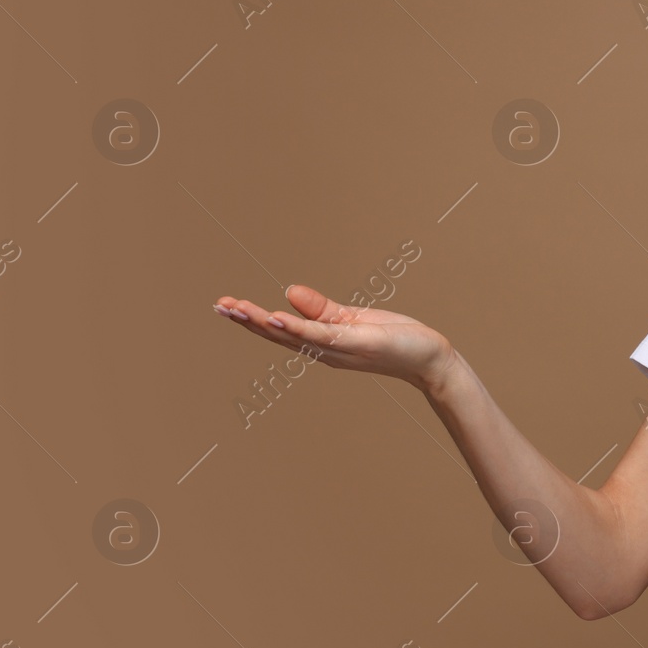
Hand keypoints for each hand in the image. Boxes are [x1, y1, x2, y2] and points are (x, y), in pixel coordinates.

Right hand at [213, 284, 461, 392]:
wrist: (429, 357)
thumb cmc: (393, 339)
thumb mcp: (351, 318)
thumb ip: (320, 308)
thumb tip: (289, 290)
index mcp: (322, 343)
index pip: (280, 330)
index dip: (252, 319)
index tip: (225, 305)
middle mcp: (324, 350)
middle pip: (279, 335)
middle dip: (247, 321)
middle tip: (218, 306)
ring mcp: (338, 349)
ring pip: (293, 335)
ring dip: (262, 322)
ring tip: (236, 308)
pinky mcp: (355, 343)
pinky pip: (320, 335)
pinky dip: (297, 326)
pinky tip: (275, 317)